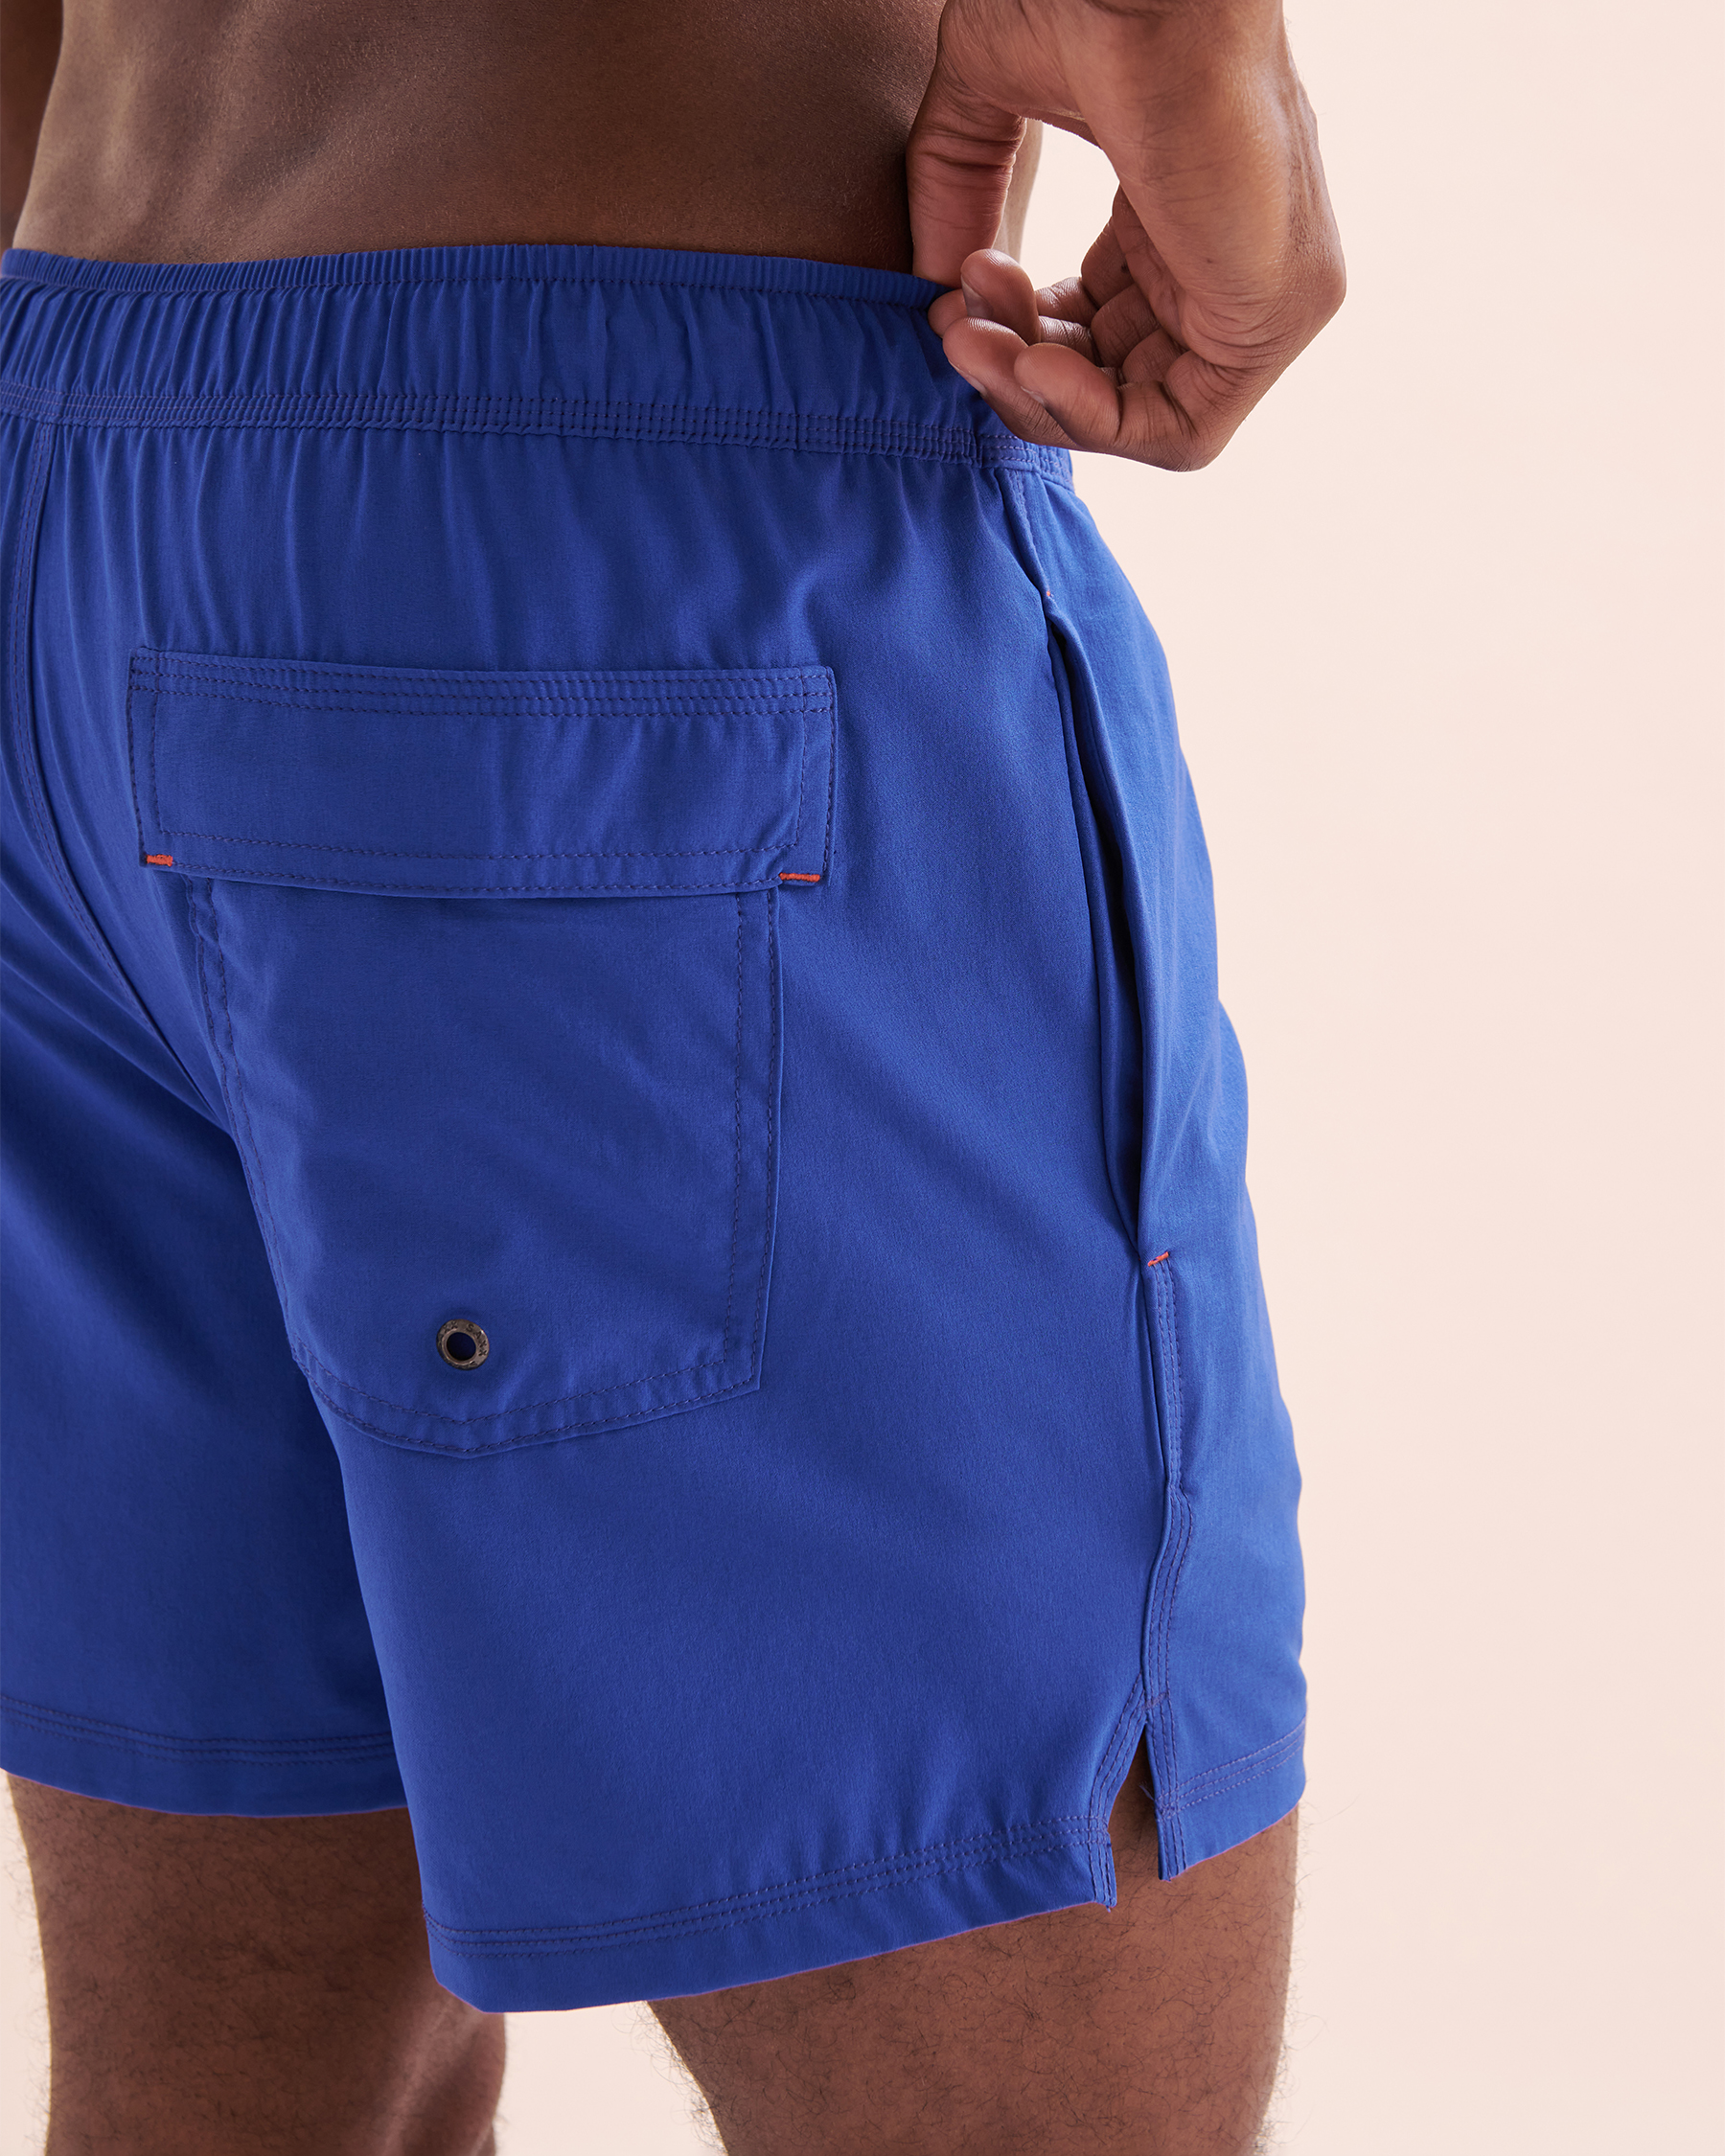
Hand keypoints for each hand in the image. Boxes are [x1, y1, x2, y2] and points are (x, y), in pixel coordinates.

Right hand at [906, 0, 1344, 468]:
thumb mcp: (990, 105)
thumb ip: (956, 197)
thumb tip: (933, 300)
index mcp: (1177, 208)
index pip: (1101, 329)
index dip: (1017, 336)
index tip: (958, 294)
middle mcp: (1226, 256)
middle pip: (1116, 382)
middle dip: (1019, 373)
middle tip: (957, 328)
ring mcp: (1262, 290)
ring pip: (1144, 418)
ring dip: (1039, 400)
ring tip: (977, 342)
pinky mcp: (1275, 313)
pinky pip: (1181, 431)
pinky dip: (1091, 420)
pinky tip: (1034, 366)